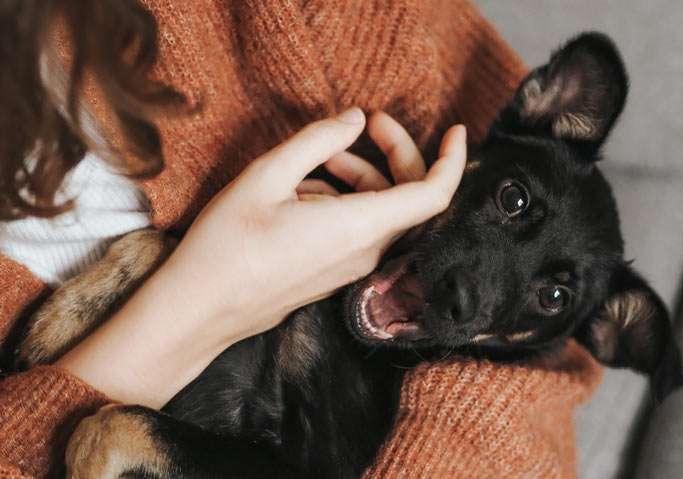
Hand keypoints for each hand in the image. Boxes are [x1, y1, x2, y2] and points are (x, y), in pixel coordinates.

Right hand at [57, 108, 465, 406]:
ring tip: (319, 157)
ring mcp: (352, 267)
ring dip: (362, 175)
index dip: (452, 160)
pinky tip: (304, 188)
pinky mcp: (336, 274)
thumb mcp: (266, 176)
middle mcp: (365, 252)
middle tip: (366, 122)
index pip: (433, 196)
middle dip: (395, 153)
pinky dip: (346, 199)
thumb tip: (355, 120)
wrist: (200, 310)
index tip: (454, 130)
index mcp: (358, 227)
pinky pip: (360, 230)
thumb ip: (317, 141)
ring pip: (381, 212)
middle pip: (408, 198)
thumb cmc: (226, 245)